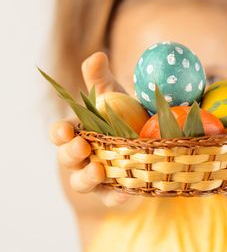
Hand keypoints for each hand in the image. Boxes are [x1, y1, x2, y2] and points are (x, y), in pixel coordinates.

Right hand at [49, 52, 129, 206]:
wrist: (143, 140)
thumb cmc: (122, 116)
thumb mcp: (112, 95)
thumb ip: (100, 78)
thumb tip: (97, 55)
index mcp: (80, 132)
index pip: (60, 134)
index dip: (59, 133)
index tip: (65, 130)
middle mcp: (84, 155)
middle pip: (67, 158)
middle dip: (71, 153)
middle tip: (82, 146)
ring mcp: (98, 175)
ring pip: (83, 181)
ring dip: (87, 177)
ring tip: (98, 171)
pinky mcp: (115, 190)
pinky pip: (112, 196)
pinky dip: (116, 195)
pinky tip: (125, 191)